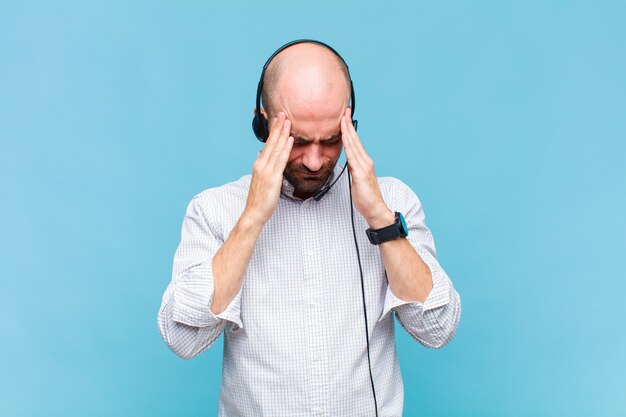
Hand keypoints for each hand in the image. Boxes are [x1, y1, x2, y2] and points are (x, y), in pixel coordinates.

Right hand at [243, 112, 293, 225]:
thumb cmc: (260, 200)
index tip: (277, 119)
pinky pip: (280, 160)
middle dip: (277, 127)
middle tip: (283, 113)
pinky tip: (290, 140)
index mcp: (259, 164)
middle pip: (271, 142)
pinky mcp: (272, 178)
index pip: (267, 144)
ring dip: (282, 133)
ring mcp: (266, 170)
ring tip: (288, 121)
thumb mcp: (263, 181)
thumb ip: (267, 170)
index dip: (273, 131)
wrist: (254, 213)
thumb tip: (270, 161)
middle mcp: (261, 164)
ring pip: (276, 148)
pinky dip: (285, 149)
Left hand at [341, 108, 393, 227]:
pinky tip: (344, 137)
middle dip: (348, 124)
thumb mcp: (357, 179)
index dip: (349, 129)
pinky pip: (352, 157)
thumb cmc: (366, 197)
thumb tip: (349, 163)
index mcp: (364, 162)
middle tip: (344, 110)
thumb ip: (354, 169)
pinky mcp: (361, 174)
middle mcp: (365, 161)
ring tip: (342, 118)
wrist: (375, 209)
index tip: (344, 117)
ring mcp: (364, 166)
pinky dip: (348, 145)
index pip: (354, 142)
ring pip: (353, 145)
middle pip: (354, 139)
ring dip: (347, 131)